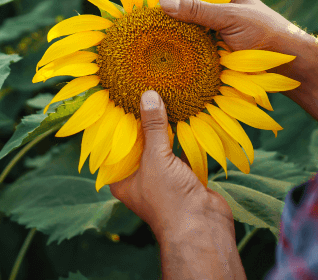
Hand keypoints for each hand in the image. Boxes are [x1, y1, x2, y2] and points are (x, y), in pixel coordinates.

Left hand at [110, 90, 244, 279]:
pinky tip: (186, 115)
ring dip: (166, 127)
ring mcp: (162, 178)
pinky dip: (184, 137)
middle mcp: (139, 177)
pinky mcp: (183, 176)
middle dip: (145, 121)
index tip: (122, 95)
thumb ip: (152, 126)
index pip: (115, 145)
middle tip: (146, 90)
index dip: (118, 121)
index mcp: (122, 178)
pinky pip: (180, 151)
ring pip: (161, 146)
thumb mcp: (155, 158)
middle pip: (139, 143)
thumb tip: (148, 95)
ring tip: (166, 97)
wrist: (203, 228)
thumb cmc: (169, 200)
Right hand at [160, 0, 317, 137]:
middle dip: (170, 22)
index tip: (148, 8)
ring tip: (152, 49)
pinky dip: (185, 58)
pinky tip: (170, 64)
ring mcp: (220, 35)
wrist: (294, 68)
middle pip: (187, 13)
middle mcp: (221, 12)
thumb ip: (197, 10)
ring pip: (190, 36)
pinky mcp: (220, 57)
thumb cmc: (267, 35)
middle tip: (145, 31)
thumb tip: (161, 1)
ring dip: (176, 43)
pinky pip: (197, 54)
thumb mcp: (230, 18)